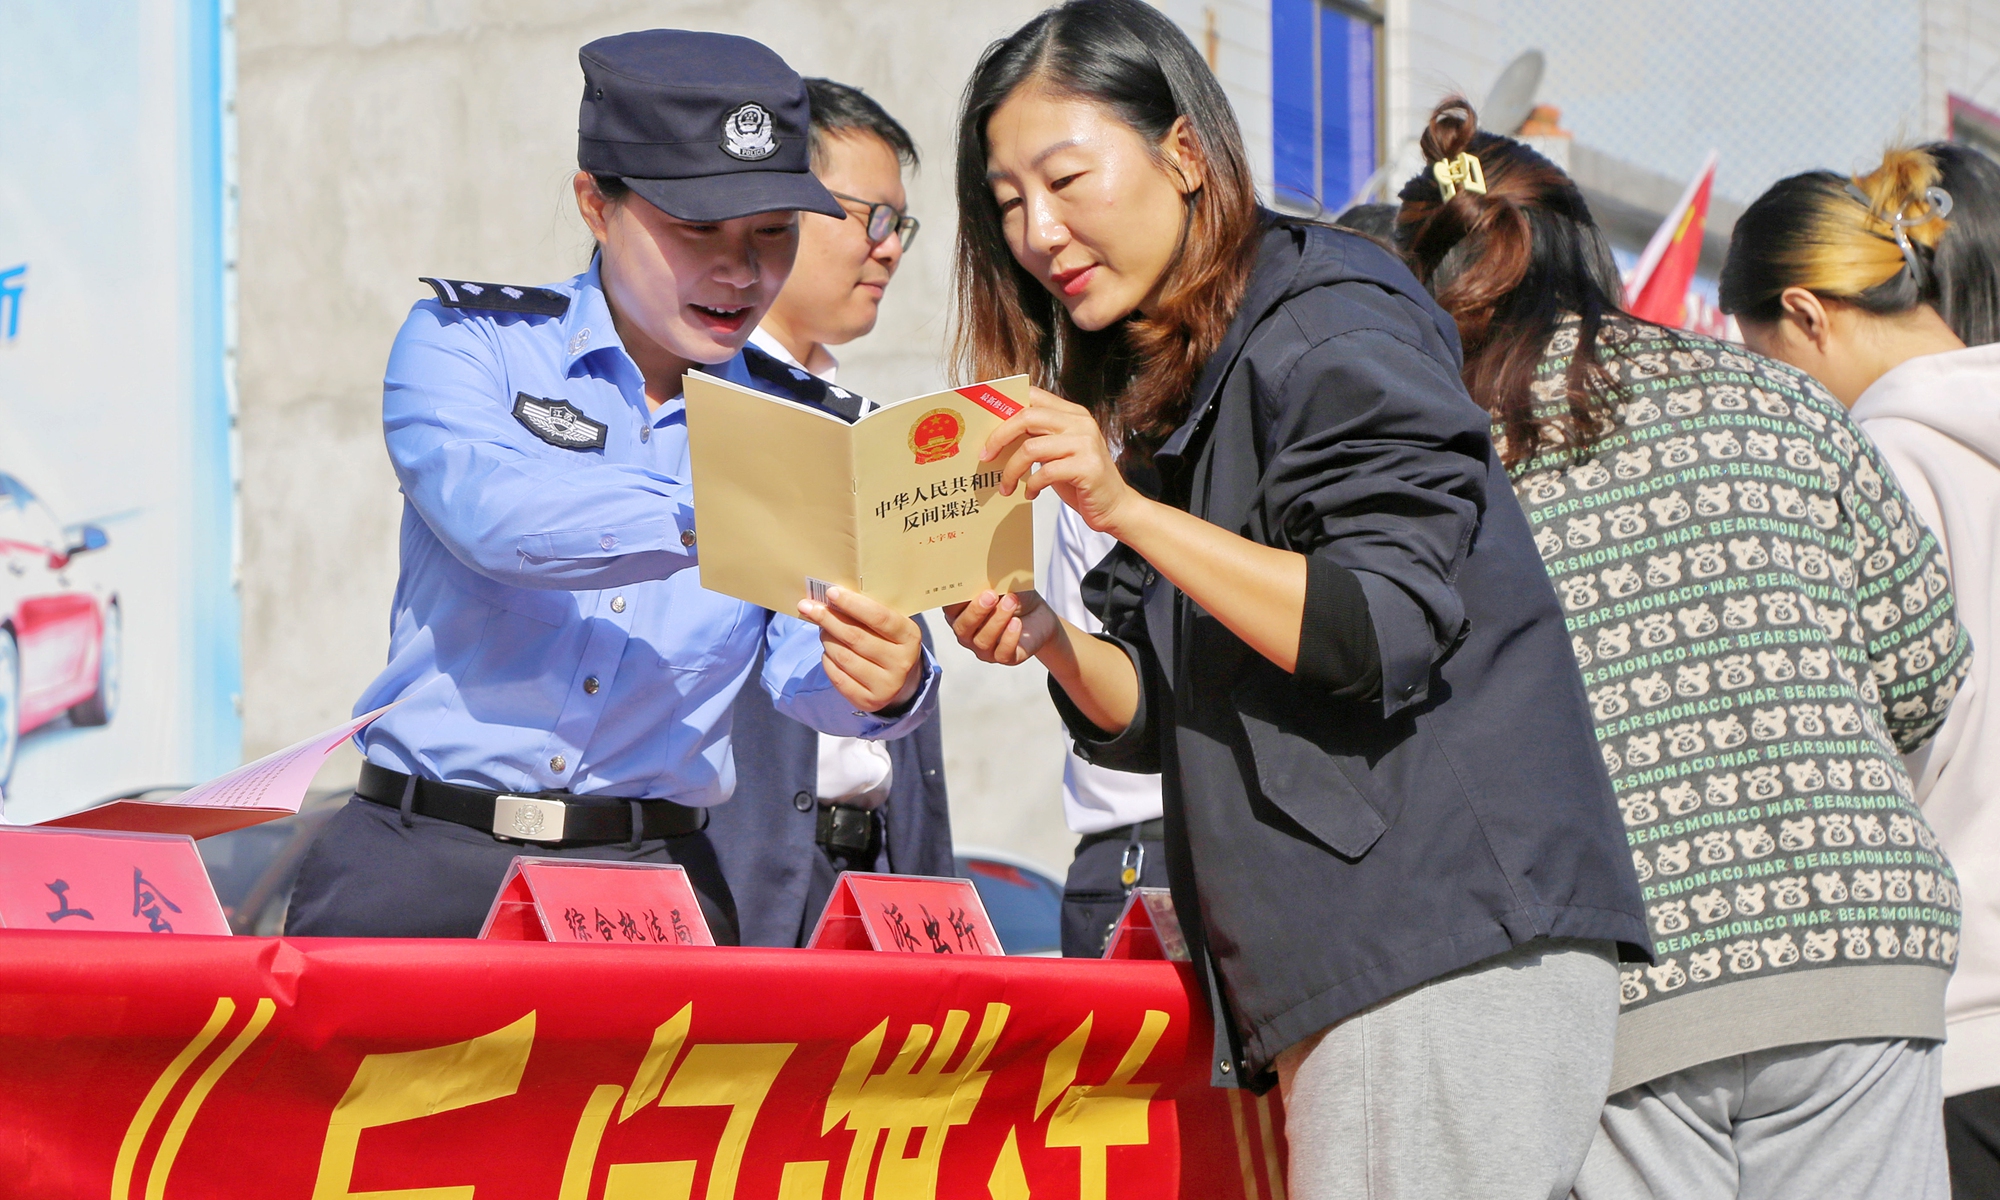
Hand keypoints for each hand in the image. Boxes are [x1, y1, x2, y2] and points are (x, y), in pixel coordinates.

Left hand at [796, 586, 924, 711]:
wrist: (902, 681)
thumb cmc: (889, 643)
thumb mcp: (889, 625)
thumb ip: (867, 611)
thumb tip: (831, 597)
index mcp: (909, 637)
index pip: (879, 617)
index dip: (852, 604)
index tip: (830, 593)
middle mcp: (901, 663)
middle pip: (856, 637)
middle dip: (829, 619)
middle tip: (810, 607)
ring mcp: (886, 685)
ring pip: (844, 657)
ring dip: (827, 639)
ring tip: (822, 629)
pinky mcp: (868, 701)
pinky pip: (838, 677)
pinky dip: (827, 660)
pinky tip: (828, 651)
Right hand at [942, 589, 1058, 665]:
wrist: (1038, 614)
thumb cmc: (1014, 597)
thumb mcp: (1003, 585)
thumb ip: (990, 581)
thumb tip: (987, 570)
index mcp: (961, 613)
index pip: (950, 609)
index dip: (956, 599)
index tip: (968, 585)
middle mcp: (968, 633)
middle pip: (963, 627)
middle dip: (976, 611)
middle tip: (991, 595)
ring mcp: (984, 648)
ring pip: (982, 640)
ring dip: (997, 620)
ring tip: (1011, 602)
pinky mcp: (1004, 657)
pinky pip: (1002, 653)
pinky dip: (1009, 637)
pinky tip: (1017, 623)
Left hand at [980, 387, 1141, 534]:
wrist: (1115, 506)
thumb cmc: (1080, 480)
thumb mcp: (1058, 452)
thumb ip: (1037, 437)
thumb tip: (996, 435)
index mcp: (1073, 414)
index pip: (1033, 396)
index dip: (1005, 406)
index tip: (985, 425)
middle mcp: (1081, 423)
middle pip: (1027, 417)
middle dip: (999, 437)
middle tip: (985, 457)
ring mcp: (1086, 444)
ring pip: (1030, 447)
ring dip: (1011, 470)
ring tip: (1005, 486)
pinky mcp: (1087, 467)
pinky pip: (1045, 472)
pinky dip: (1030, 485)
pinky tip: (1030, 493)